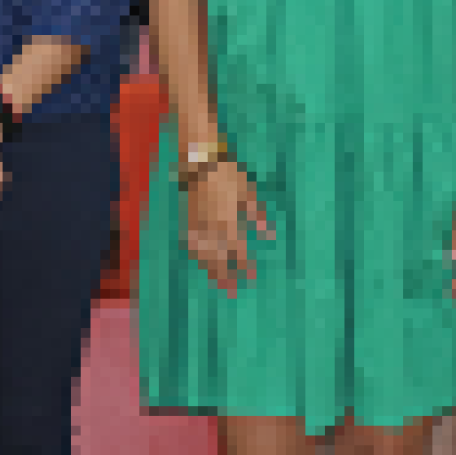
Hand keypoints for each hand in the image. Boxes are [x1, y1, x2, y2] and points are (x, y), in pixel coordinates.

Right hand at [183, 162, 275, 297]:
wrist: (201, 164)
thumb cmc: (229, 176)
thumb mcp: (248, 192)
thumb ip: (256, 214)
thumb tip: (268, 234)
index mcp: (229, 224)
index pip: (239, 252)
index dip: (245, 266)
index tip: (250, 277)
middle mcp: (212, 231)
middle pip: (219, 261)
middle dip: (227, 277)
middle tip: (232, 292)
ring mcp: (198, 228)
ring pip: (204, 256)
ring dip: (212, 271)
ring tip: (218, 282)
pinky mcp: (188, 222)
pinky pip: (192, 246)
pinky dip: (198, 257)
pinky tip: (201, 262)